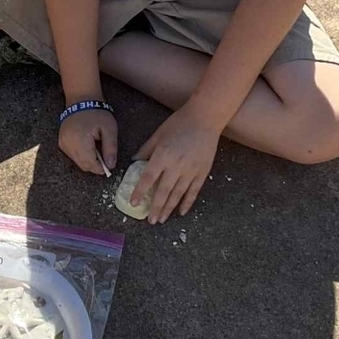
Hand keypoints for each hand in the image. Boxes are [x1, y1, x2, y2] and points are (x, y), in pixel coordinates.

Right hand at [58, 109, 117, 175]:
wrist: (81, 100)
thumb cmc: (97, 112)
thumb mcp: (109, 129)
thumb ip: (110, 148)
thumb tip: (111, 166)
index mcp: (80, 140)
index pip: (90, 164)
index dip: (101, 168)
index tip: (109, 165)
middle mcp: (68, 143)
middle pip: (83, 165)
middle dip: (95, 165)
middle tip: (104, 157)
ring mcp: (63, 143)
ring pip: (78, 162)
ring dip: (88, 160)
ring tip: (96, 147)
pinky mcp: (61, 142)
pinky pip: (72, 156)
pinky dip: (81, 155)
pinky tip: (88, 145)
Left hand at [133, 106, 219, 222]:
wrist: (205, 118)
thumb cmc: (179, 123)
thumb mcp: (158, 134)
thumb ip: (146, 149)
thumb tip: (134, 162)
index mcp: (162, 155)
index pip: (148, 178)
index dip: (140, 192)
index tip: (134, 203)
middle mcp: (176, 166)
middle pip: (163, 192)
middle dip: (155, 208)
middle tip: (150, 221)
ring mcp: (190, 170)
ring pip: (178, 195)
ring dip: (169, 208)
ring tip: (161, 219)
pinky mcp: (202, 172)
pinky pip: (193, 192)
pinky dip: (187, 203)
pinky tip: (181, 212)